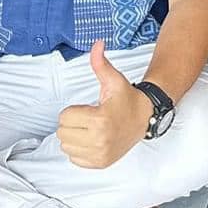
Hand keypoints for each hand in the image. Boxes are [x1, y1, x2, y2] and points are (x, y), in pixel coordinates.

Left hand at [55, 40, 150, 168]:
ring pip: (66, 146)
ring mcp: (100, 154)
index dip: (74, 110)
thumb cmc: (126, 99)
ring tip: (90, 129)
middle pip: (62, 133)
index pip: (65, 117)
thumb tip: (97, 43)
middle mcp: (99, 140)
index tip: (89, 108)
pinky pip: (74, 159)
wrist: (145, 118)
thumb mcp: (113, 80)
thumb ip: (100, 63)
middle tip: (88, 118)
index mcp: (100, 119)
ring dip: (74, 137)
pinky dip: (79, 150)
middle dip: (72, 123)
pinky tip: (92, 140)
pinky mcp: (100, 163)